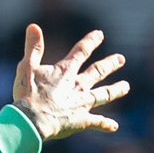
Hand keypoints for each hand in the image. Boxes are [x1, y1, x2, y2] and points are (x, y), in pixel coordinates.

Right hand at [12, 25, 128, 140]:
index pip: (81, 51)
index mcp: (65, 72)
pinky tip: (114, 126)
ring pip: (104, 95)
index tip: (100, 34)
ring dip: (115, 90)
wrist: (33, 120)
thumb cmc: (28, 94)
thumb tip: (33, 26)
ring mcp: (82, 103)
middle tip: (121, 59)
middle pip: (98, 72)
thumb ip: (33, 48)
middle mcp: (78, 86)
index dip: (91, 41)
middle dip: (110, 64)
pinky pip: (97, 122)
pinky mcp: (82, 121)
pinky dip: (106, 124)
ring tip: (126, 86)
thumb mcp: (26, 67)